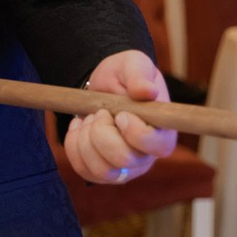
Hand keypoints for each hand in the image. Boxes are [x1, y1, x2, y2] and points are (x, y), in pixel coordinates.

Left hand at [63, 49, 177, 184]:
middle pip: (123, 160)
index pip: (157, 146)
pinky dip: (73, 146)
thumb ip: (139, 76)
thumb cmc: (124, 76)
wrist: (104, 86)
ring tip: (90, 119)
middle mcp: (146, 157)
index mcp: (163, 133)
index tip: (121, 113)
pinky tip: (79, 127)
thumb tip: (148, 92)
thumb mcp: (133, 65)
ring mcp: (124, 169)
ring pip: (101, 170)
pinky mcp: (102, 172)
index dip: (135, 131)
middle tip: (101, 112)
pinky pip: (83, 170)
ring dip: (86, 140)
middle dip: (102, 132)